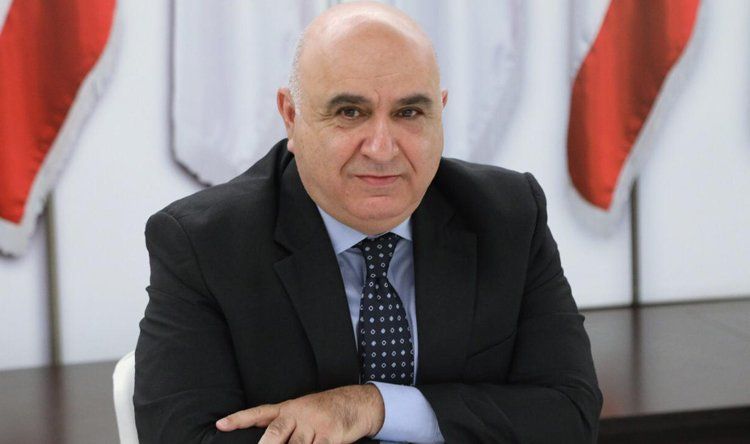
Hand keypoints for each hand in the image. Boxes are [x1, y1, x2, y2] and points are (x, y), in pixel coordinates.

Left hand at [215, 384, 384, 442]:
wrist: (358, 403)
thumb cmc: (325, 411)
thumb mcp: (301, 411)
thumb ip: (279, 423)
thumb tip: (261, 437)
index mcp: (288, 408)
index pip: (259, 413)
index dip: (239, 419)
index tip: (221, 425)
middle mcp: (299, 414)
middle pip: (275, 433)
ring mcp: (315, 424)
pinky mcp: (331, 434)